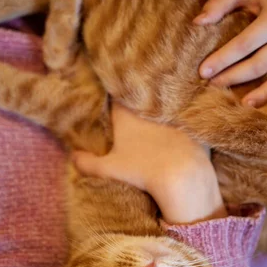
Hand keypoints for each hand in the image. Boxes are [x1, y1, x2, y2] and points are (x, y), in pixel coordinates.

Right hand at [73, 102, 225, 224]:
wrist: (181, 175)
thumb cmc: (142, 171)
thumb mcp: (109, 169)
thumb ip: (87, 163)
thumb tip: (73, 158)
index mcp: (127, 112)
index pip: (118, 92)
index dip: (117, 92)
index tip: (116, 95)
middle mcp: (149, 106)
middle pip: (142, 93)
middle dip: (140, 95)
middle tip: (137, 100)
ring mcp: (173, 111)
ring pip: (166, 101)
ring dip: (164, 103)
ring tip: (160, 111)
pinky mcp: (194, 120)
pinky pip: (187, 112)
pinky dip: (185, 114)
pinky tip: (183, 122)